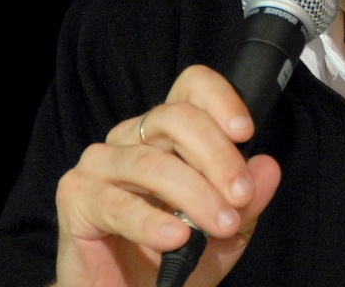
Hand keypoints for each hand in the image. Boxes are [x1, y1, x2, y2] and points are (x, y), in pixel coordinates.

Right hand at [53, 65, 281, 286]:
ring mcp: (100, 163)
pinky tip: (176, 238)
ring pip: (151, 161)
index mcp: (166, 131)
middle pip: (176, 118)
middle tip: (241, 196)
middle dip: (217, 156)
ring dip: (194, 193)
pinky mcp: (76, 197)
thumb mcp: (225, 231)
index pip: (191, 86)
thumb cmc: (174, 256)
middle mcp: (131, 136)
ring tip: (220, 225)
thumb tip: (268, 167)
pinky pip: (116, 203)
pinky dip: (150, 221)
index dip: (219, 99)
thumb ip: (248, 201)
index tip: (245, 132)